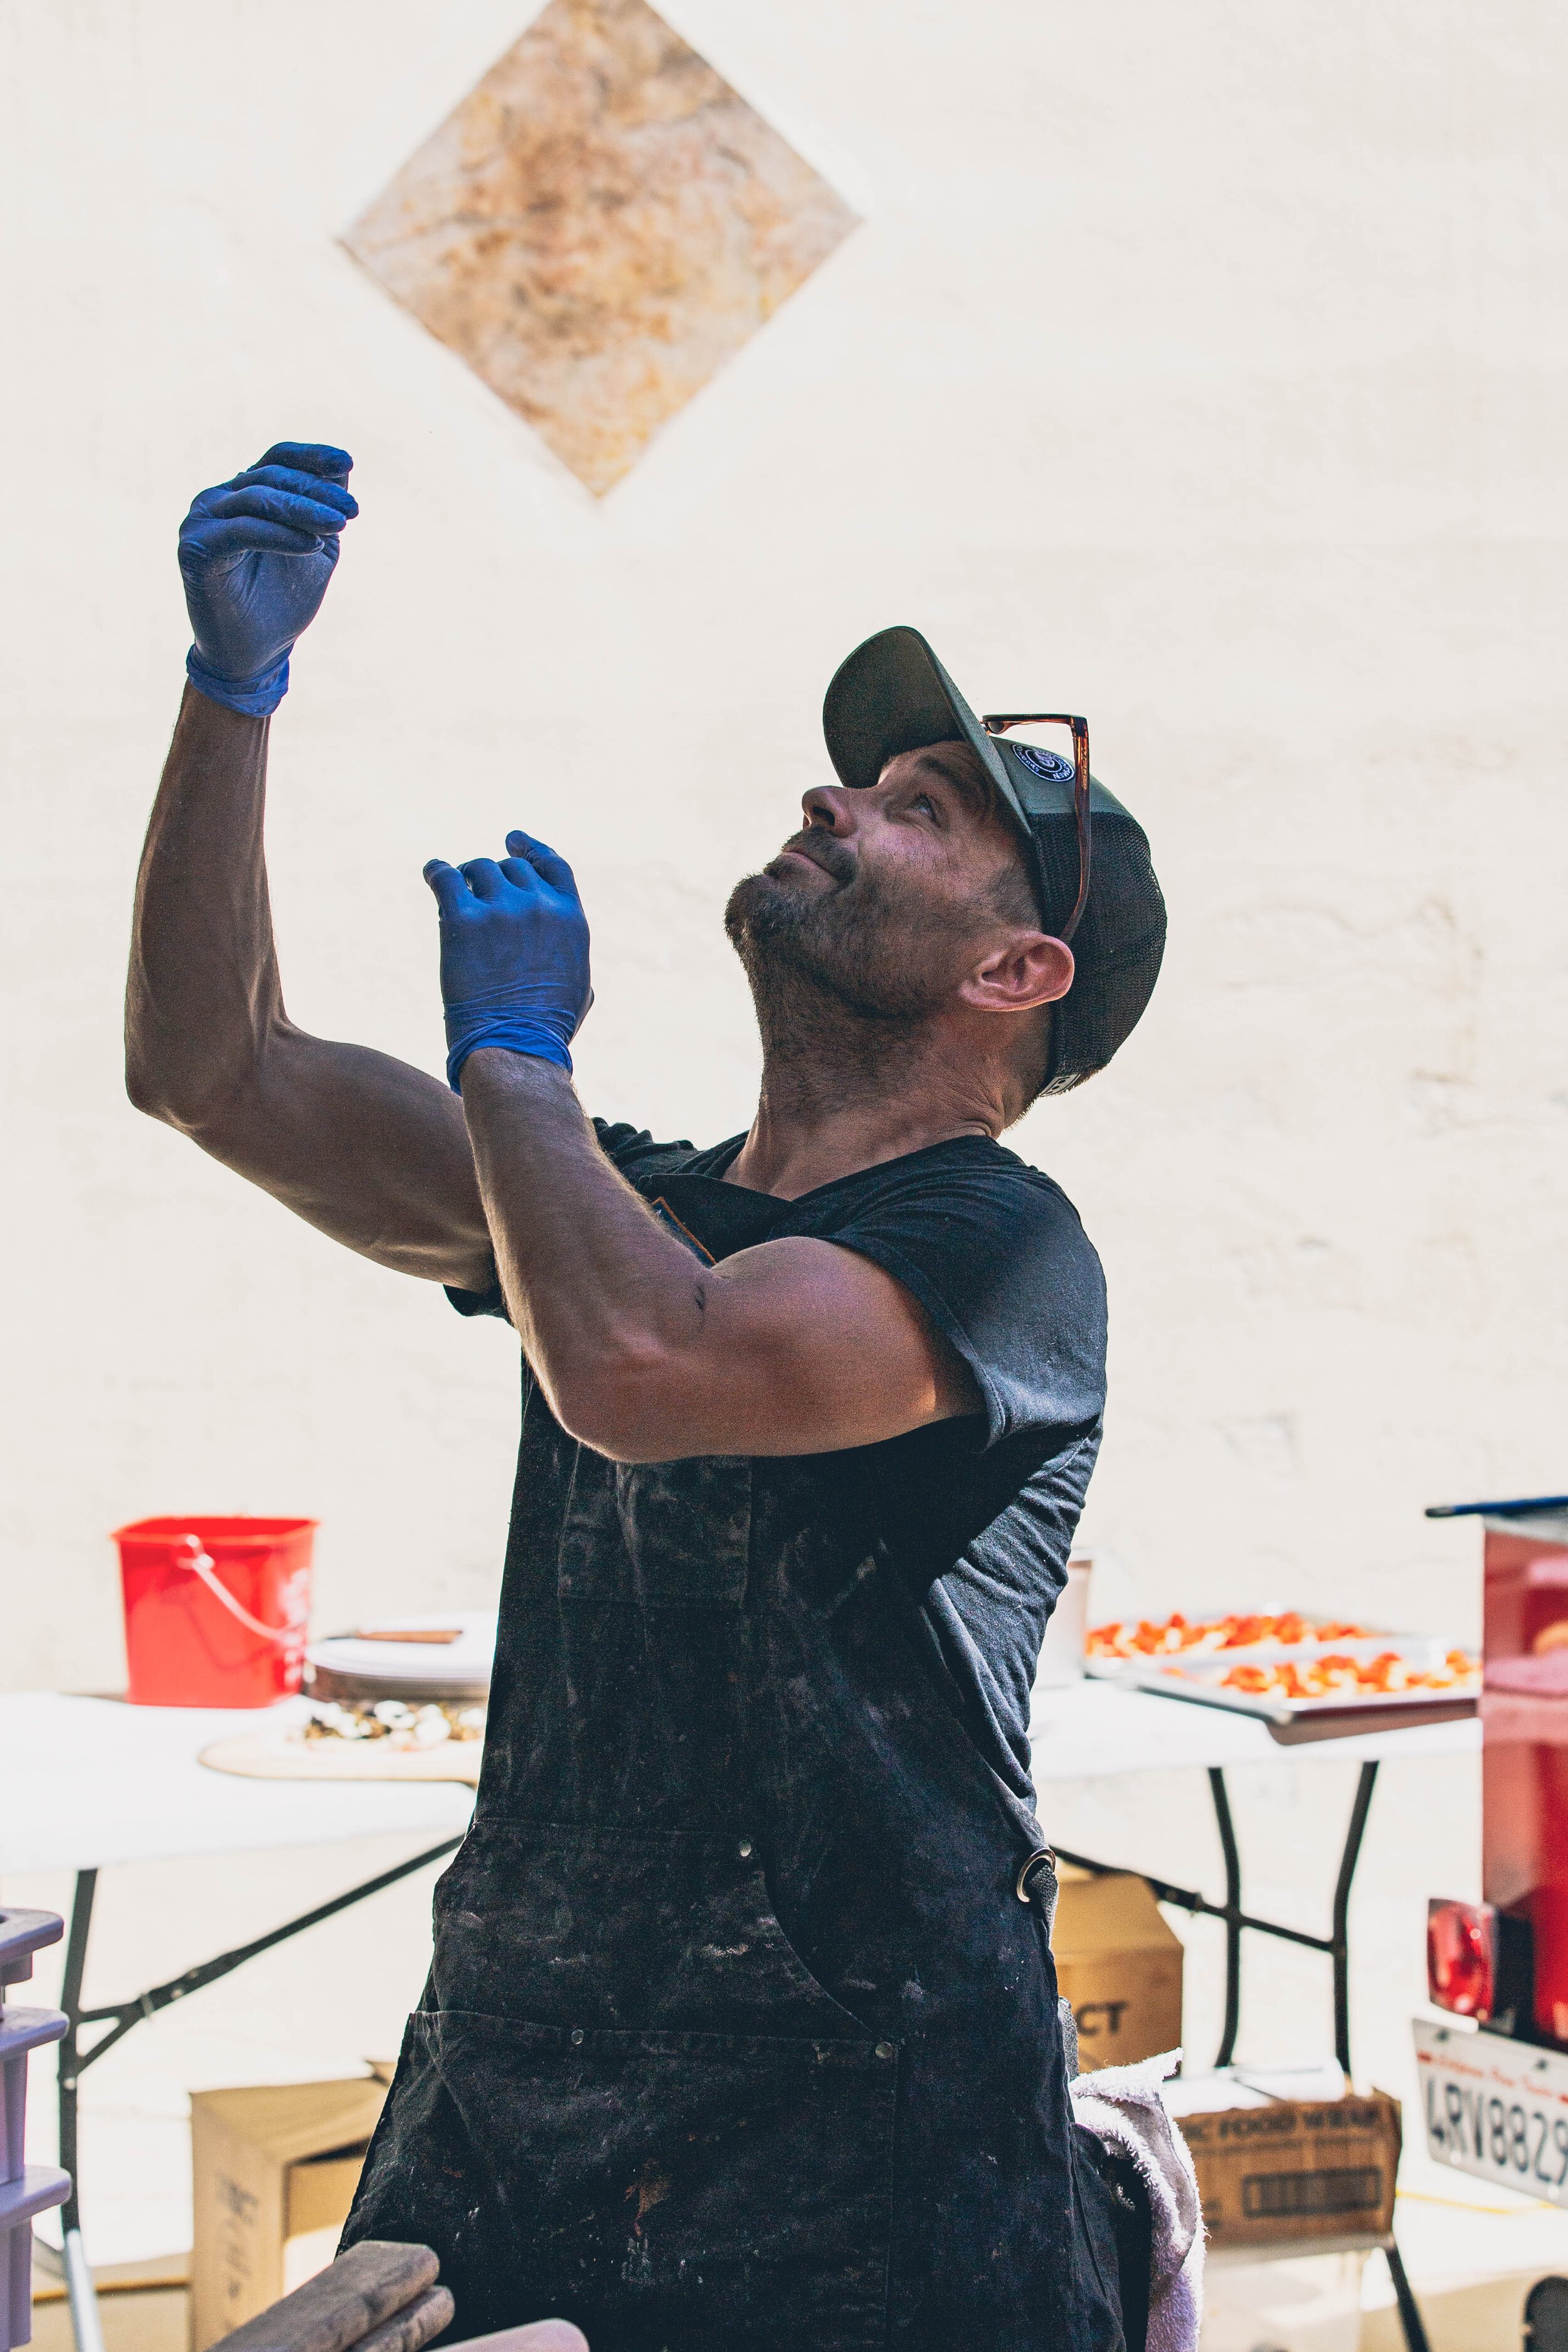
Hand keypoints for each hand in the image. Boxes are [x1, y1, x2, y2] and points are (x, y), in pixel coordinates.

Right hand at [178, 442, 357, 714]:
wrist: (255, 655)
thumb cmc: (282, 602)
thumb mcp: (316, 550)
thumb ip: (325, 510)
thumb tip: (343, 467)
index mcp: (243, 494)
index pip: (277, 458)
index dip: (311, 456)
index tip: (347, 461)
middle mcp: (217, 500)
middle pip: (270, 477)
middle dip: (315, 491)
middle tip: (352, 511)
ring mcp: (201, 522)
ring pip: (257, 500)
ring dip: (303, 510)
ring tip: (340, 525)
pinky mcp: (195, 550)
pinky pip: (242, 532)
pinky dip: (280, 536)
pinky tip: (312, 547)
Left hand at [424, 831, 592, 1089]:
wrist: (515, 1047)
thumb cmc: (546, 1030)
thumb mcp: (579, 989)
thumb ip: (571, 957)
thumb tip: (561, 950)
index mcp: (571, 919)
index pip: (552, 866)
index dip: (531, 849)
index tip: (512, 839)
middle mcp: (540, 905)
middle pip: (511, 868)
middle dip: (493, 878)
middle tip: (475, 892)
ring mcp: (502, 909)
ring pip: (479, 868)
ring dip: (466, 879)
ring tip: (455, 894)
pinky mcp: (464, 919)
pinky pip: (446, 876)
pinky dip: (437, 872)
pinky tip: (432, 874)